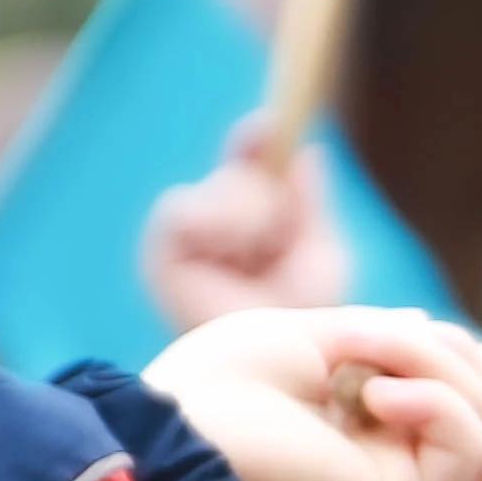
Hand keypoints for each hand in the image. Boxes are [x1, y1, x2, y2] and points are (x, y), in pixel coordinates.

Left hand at [139, 305, 481, 480]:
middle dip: (437, 346)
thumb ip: (384, 335)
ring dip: (429, 362)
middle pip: (476, 394)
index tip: (411, 324)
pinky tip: (375, 397)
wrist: (183, 433)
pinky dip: (436, 400)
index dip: (451, 348)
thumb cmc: (223, 380)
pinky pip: (471, 442)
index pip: (449, 384)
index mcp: (357, 423)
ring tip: (356, 361)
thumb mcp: (314, 335)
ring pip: (480, 413)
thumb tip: (437, 328)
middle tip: (365, 333)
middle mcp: (381, 459)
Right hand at [143, 132, 351, 333]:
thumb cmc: (301, 320)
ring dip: (249, 216)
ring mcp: (185, 237)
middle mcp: (215, 225)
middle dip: (269, 199)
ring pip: (218, 188)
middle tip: (275, 245)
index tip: (267, 125)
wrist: (276, 355)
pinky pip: (187, 209)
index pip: (250, 166)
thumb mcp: (319, 252)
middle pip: (240, 173)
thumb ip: (307, 202)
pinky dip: (219, 226)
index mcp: (251, 224)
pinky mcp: (162, 250)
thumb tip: (306, 150)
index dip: (257, 142)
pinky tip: (228, 258)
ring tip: (254, 260)